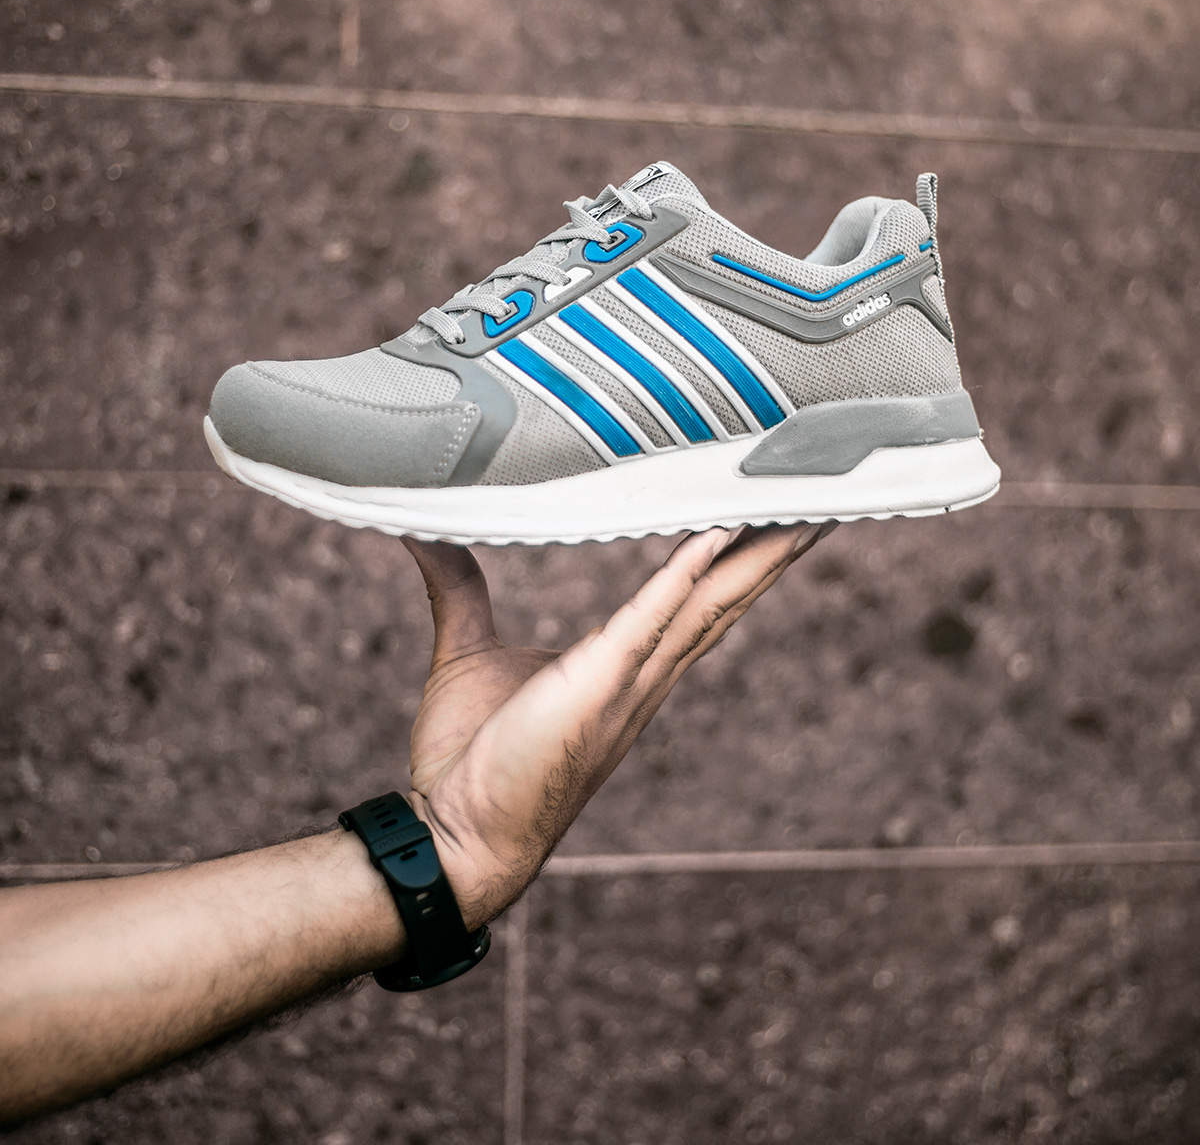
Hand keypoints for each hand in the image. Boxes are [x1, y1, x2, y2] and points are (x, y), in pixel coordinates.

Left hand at [401, 522, 834, 926]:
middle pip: (727, 597)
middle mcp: (646, 675)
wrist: (456, 836)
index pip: (697, 600)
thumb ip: (461, 588)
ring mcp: (630, 683)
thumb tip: (429, 533)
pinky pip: (654, 621)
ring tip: (804, 509)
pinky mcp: (599, 685)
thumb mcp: (466, 651)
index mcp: (628, 667)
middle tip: (821, 498)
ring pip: (712, 605)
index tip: (769, 512)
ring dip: (761, 556)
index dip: (739, 556)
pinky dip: (686, 575)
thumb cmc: (473, 760)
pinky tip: (717, 533)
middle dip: (776, 548)